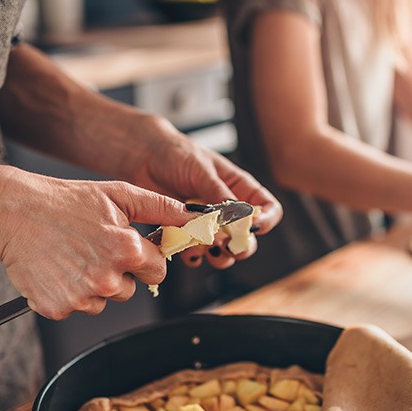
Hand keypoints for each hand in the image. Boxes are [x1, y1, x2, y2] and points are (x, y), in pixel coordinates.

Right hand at [0, 166, 193, 319]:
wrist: (12, 211)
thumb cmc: (64, 200)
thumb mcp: (118, 194)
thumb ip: (161, 207)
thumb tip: (195, 217)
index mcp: (127, 250)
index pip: (158, 271)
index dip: (145, 260)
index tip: (129, 250)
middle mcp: (107, 278)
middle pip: (130, 290)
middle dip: (118, 273)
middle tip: (92, 248)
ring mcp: (81, 296)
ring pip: (104, 301)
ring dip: (94, 285)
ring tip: (73, 257)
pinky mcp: (58, 307)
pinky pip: (77, 307)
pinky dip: (70, 293)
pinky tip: (58, 269)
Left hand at [130, 116, 281, 268]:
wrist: (144, 156)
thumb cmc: (176, 153)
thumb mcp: (201, 169)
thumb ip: (218, 193)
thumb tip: (234, 216)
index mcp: (239, 188)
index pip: (267, 208)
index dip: (266, 220)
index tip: (254, 227)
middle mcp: (227, 210)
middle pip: (248, 237)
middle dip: (241, 246)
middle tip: (228, 246)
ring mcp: (207, 224)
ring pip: (224, 250)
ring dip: (219, 256)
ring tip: (206, 250)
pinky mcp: (186, 233)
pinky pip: (196, 253)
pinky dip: (193, 257)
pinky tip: (187, 252)